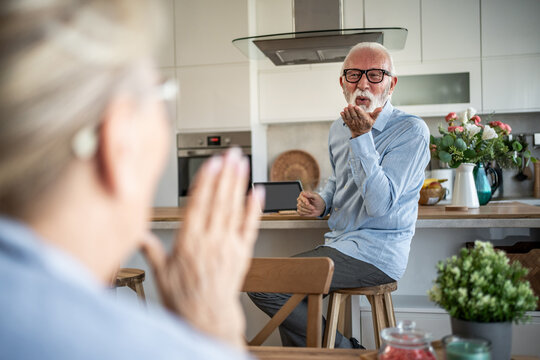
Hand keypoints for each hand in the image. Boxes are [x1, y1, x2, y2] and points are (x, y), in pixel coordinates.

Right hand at [141, 148, 262, 348]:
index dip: (206, 181)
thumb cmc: (184, 298)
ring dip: (239, 184)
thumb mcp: (161, 273)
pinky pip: (250, 227)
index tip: (211, 162)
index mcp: (189, 242)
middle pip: (219, 201)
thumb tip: (136, 234)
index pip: (198, 204)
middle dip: (225, 174)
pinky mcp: (242, 252)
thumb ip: (151, 249)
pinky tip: (258, 191)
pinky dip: (255, 208)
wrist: (207, 317)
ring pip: (234, 209)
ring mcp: (228, 245)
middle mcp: (210, 240)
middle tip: (231, 153)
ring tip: (243, 163)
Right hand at [296, 191, 325, 216]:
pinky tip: (309, 212)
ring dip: (307, 210)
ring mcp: (299, 205)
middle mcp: (300, 200)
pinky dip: (305, 213)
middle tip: (313, 208)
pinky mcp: (300, 211)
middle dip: (307, 207)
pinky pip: (299, 213)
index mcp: (303, 195)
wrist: (320, 208)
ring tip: (312, 210)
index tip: (308, 204)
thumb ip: (310, 195)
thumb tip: (303, 193)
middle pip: (300, 204)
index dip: (304, 201)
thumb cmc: (318, 201)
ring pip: (300, 208)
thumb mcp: (316, 197)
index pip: (301, 197)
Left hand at [340, 104, 382, 136]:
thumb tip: (381, 108)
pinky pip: (345, 120)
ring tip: (345, 108)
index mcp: (365, 119)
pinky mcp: (348, 124)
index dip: (359, 111)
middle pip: (354, 115)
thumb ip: (376, 113)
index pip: (361, 115)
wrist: (362, 133)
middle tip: (349, 105)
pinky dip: (343, 117)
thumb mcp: (373, 119)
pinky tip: (342, 112)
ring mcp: (353, 123)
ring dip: (347, 113)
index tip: (356, 107)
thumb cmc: (368, 123)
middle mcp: (358, 121)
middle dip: (351, 110)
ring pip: (349, 117)